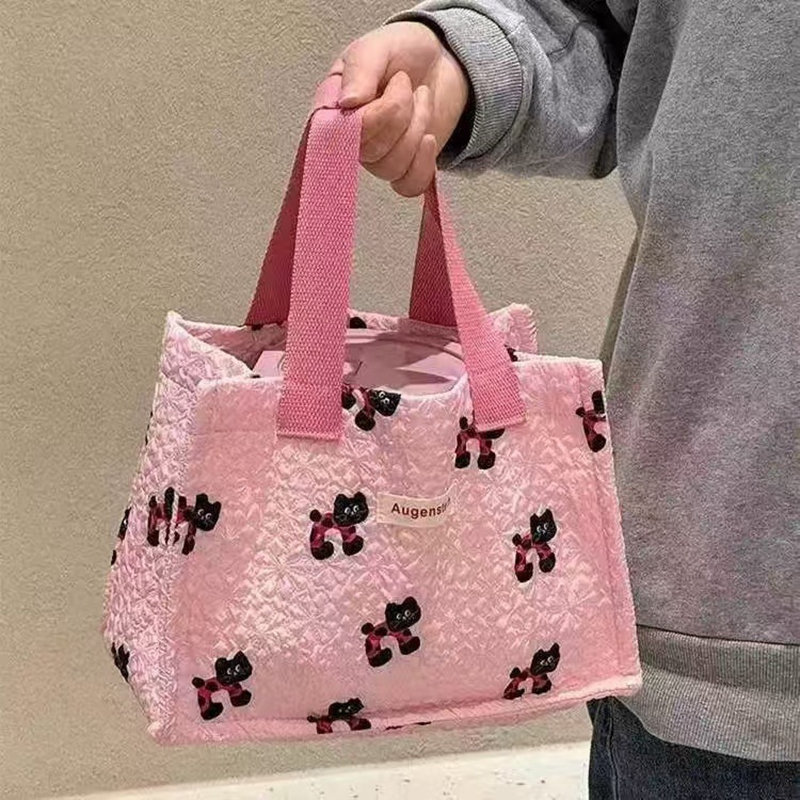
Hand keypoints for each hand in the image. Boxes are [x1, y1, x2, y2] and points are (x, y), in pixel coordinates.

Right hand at [331, 22, 468, 196]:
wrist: (438, 60)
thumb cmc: (401, 52)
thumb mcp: (378, 47)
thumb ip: (361, 70)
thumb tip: (347, 102)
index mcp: (332, 108)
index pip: (342, 133)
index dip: (374, 116)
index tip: (394, 82)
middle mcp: (349, 139)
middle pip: (371, 151)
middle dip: (401, 113)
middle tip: (407, 82)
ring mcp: (375, 157)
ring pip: (392, 167)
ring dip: (417, 128)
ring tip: (421, 98)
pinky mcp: (401, 170)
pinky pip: (408, 186)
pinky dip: (424, 163)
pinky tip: (429, 138)